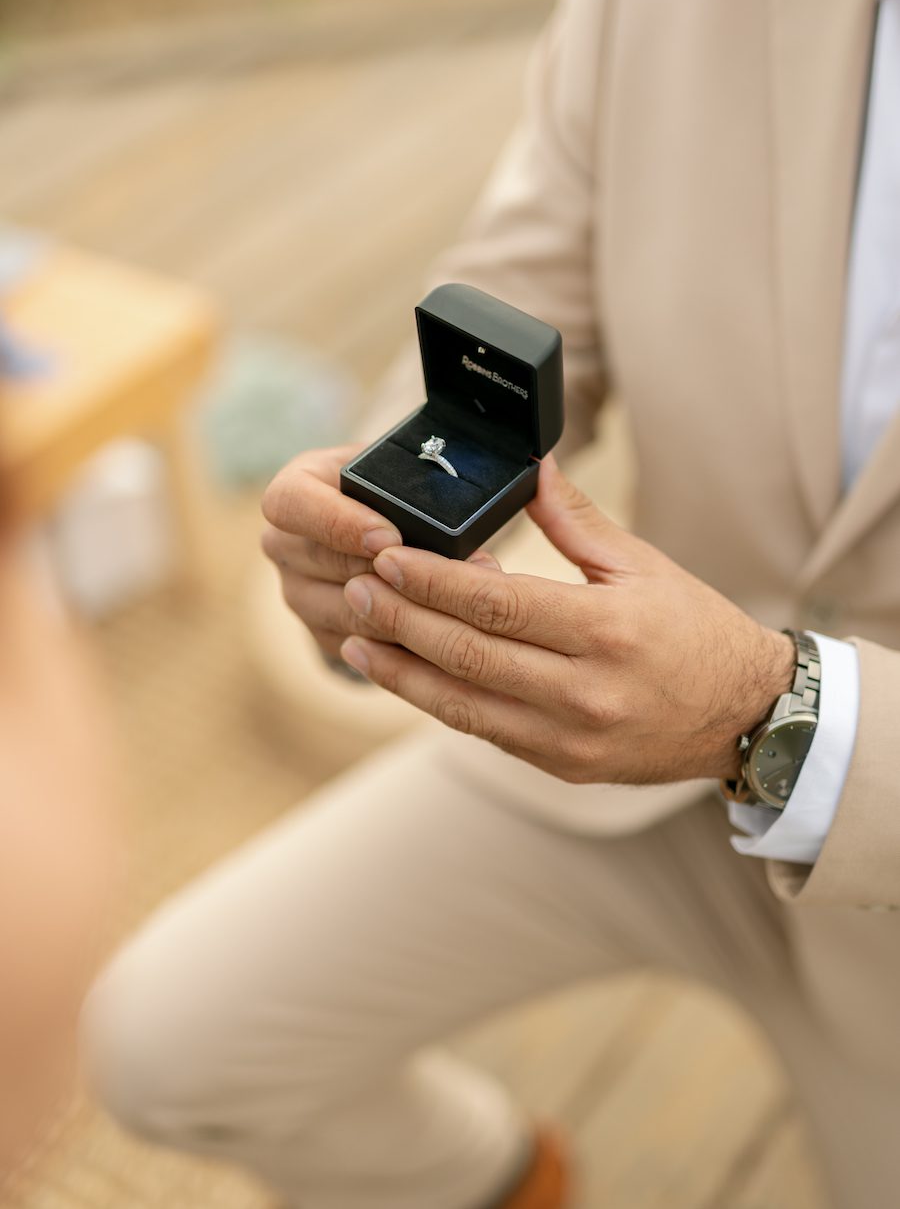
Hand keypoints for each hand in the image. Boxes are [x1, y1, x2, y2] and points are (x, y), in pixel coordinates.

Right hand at [261, 446, 496, 660]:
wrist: (383, 525)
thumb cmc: (392, 491)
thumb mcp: (395, 476)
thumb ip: (411, 494)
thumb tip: (454, 539)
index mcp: (292, 491)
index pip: (291, 503)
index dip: (338, 522)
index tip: (388, 537)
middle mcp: (284, 543)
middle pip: (320, 561)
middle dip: (378, 570)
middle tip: (424, 575)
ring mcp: (299, 592)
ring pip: (342, 610)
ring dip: (395, 609)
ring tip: (445, 603)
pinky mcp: (322, 631)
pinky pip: (360, 642)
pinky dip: (400, 638)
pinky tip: (436, 629)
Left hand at [338, 455, 794, 784]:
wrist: (744, 715)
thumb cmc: (695, 629)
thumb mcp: (642, 564)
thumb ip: (576, 519)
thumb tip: (529, 465)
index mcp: (605, 631)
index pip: (498, 603)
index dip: (434, 581)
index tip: (386, 557)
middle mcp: (583, 691)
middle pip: (469, 654)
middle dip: (402, 622)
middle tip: (353, 591)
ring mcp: (569, 737)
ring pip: (464, 703)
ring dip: (402, 672)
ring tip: (355, 641)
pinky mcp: (560, 764)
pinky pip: (484, 731)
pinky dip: (437, 702)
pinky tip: (403, 676)